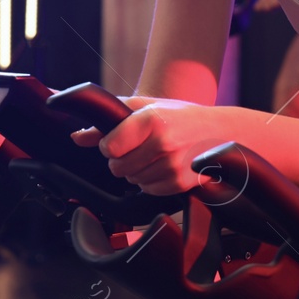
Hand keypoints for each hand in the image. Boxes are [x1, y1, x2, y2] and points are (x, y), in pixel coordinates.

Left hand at [72, 96, 224, 195]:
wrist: (220, 131)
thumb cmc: (179, 116)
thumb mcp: (145, 107)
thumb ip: (108, 120)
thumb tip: (77, 136)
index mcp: (150, 120)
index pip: (109, 146)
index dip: (109, 145)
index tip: (117, 140)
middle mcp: (162, 144)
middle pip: (118, 167)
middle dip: (122, 159)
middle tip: (139, 147)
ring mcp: (172, 166)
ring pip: (132, 180)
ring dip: (137, 171)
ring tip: (154, 155)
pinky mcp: (180, 183)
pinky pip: (148, 190)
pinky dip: (151, 181)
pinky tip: (164, 166)